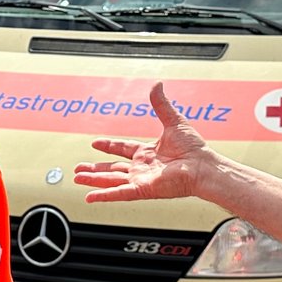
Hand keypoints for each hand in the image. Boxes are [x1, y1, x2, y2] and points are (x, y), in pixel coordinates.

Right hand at [73, 83, 219, 203]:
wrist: (203, 167)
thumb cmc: (195, 149)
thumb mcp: (174, 121)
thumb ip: (161, 105)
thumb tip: (156, 84)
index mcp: (148, 153)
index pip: (123, 149)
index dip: (108, 146)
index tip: (95, 144)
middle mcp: (142, 167)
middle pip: (112, 168)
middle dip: (94, 168)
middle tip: (78, 169)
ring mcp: (141, 179)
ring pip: (111, 180)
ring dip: (93, 179)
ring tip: (77, 178)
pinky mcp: (143, 189)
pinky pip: (119, 193)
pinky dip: (104, 195)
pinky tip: (90, 196)